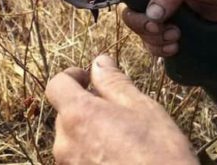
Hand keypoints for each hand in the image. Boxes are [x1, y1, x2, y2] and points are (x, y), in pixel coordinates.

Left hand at [45, 55, 196, 164]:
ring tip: (121, 138)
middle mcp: (65, 142)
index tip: (88, 78)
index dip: (71, 76)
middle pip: (65, 113)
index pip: (57, 85)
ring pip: (71, 139)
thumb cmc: (159, 154)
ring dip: (89, 132)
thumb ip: (114, 82)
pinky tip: (117, 157)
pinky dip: (91, 154)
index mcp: (78, 115)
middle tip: (116, 111)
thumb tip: (99, 62)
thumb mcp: (142, 108)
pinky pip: (78, 160)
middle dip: (85, 106)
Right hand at [76, 0, 216, 56]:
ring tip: (176, 37)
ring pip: (142, 32)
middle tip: (162, 28)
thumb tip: (151, 15)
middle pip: (128, 15)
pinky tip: (177, 46)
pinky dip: (162, 48)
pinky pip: (156, 43)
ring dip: (154, 40)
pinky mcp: (173, 28)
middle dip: (142, 26)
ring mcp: (162, 12)